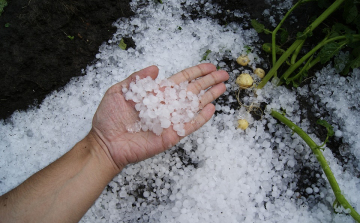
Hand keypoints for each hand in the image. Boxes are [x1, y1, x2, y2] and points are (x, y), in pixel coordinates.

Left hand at [89, 63, 228, 170]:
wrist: (105, 143)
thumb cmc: (109, 118)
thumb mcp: (119, 91)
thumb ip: (137, 79)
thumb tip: (156, 67)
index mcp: (157, 93)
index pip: (181, 80)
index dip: (196, 72)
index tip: (210, 66)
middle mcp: (167, 105)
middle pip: (193, 91)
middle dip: (208, 82)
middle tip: (224, 74)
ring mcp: (170, 120)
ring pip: (194, 106)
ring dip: (209, 96)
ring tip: (223, 87)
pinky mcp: (171, 135)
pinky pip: (189, 125)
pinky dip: (201, 118)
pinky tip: (211, 109)